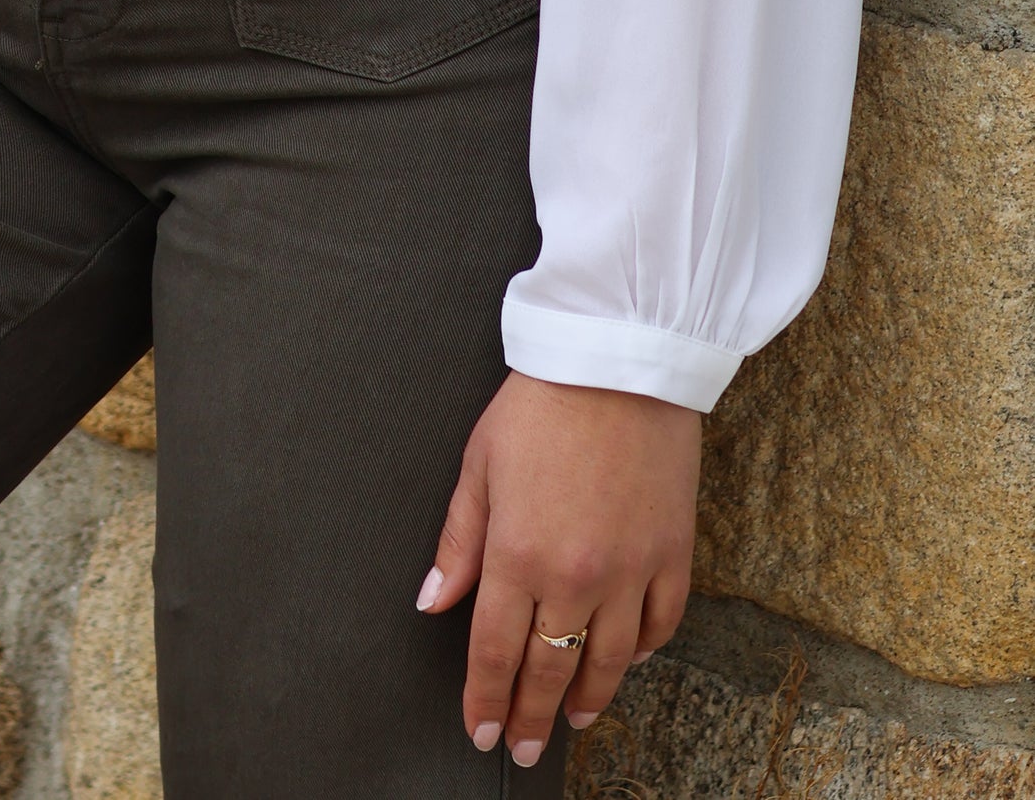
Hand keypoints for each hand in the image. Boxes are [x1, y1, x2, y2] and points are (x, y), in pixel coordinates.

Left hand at [415, 371, 699, 766]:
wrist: (616, 359)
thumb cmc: (540, 403)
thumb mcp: (479, 463)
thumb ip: (459, 540)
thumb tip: (434, 599)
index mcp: (518, 553)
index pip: (495, 652)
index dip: (485, 700)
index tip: (481, 732)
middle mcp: (576, 576)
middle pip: (549, 670)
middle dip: (529, 717)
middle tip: (520, 749)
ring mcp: (631, 570)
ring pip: (608, 663)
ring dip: (587, 700)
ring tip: (571, 721)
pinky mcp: (673, 554)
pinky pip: (660, 625)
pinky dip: (641, 653)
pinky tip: (625, 662)